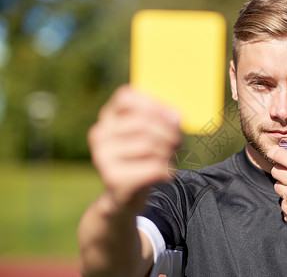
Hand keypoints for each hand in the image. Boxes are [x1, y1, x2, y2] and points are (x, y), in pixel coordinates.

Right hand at [88, 85, 180, 212]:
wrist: (124, 197)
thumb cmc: (141, 159)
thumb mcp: (147, 135)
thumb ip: (159, 120)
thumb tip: (175, 118)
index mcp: (107, 117)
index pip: (126, 97)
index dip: (155, 104)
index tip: (174, 117)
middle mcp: (99, 134)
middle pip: (142, 122)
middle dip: (169, 132)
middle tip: (179, 143)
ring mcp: (102, 157)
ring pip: (148, 145)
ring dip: (169, 152)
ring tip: (172, 159)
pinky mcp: (113, 178)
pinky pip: (152, 167)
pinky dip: (167, 170)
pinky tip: (167, 175)